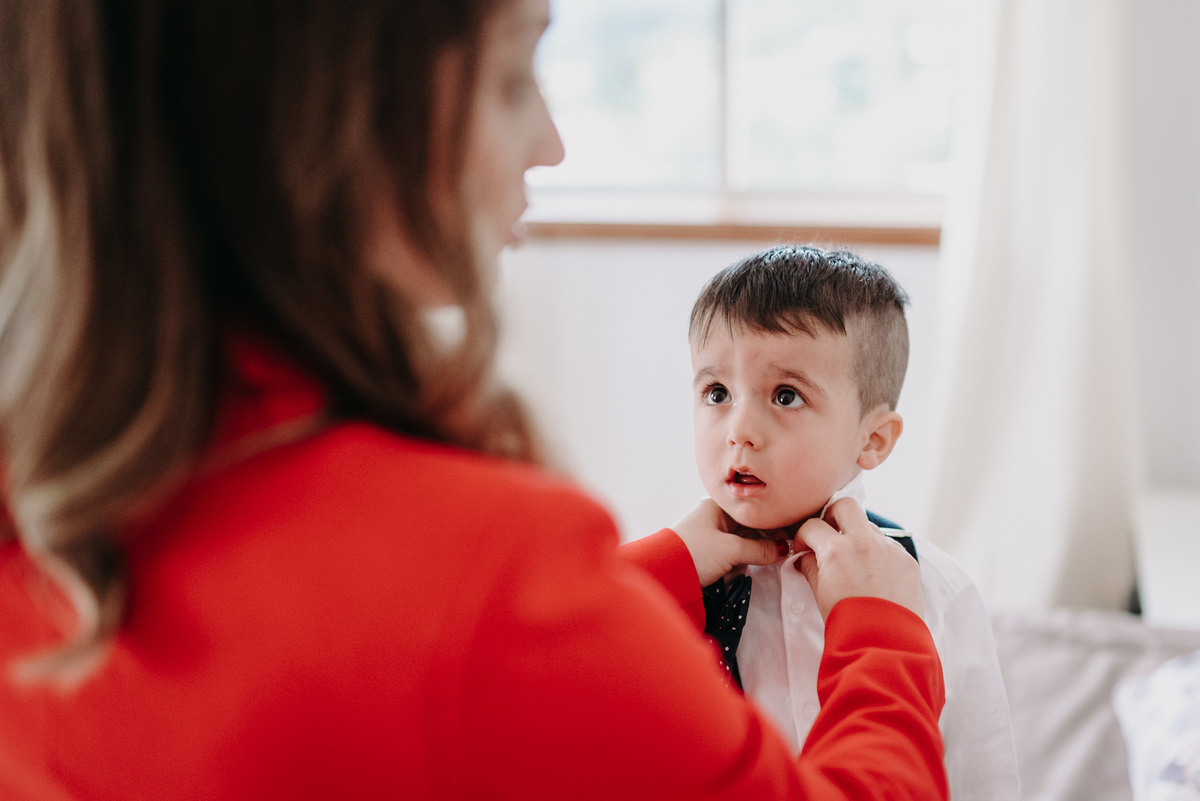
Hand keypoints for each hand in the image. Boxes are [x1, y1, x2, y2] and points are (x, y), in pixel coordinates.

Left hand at [672, 498, 789, 585]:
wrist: (661, 573)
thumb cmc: (694, 552)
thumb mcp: (730, 549)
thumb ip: (760, 549)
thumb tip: (784, 549)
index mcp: (717, 506)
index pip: (753, 510)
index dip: (773, 522)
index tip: (791, 534)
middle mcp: (714, 517)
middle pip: (750, 525)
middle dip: (765, 539)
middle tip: (785, 550)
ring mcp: (710, 534)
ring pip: (743, 540)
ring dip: (755, 550)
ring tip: (772, 557)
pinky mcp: (707, 552)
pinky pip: (733, 552)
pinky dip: (743, 558)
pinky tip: (754, 563)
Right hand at [793, 497, 923, 620]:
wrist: (884, 645)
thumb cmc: (848, 624)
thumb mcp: (820, 594)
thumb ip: (810, 567)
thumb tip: (805, 556)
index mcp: (836, 550)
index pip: (812, 525)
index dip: (803, 536)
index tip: (804, 548)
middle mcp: (863, 542)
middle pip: (845, 506)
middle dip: (832, 517)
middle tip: (830, 537)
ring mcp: (888, 549)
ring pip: (869, 526)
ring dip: (857, 536)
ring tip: (855, 563)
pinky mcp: (906, 559)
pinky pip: (888, 546)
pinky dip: (878, 554)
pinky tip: (875, 576)